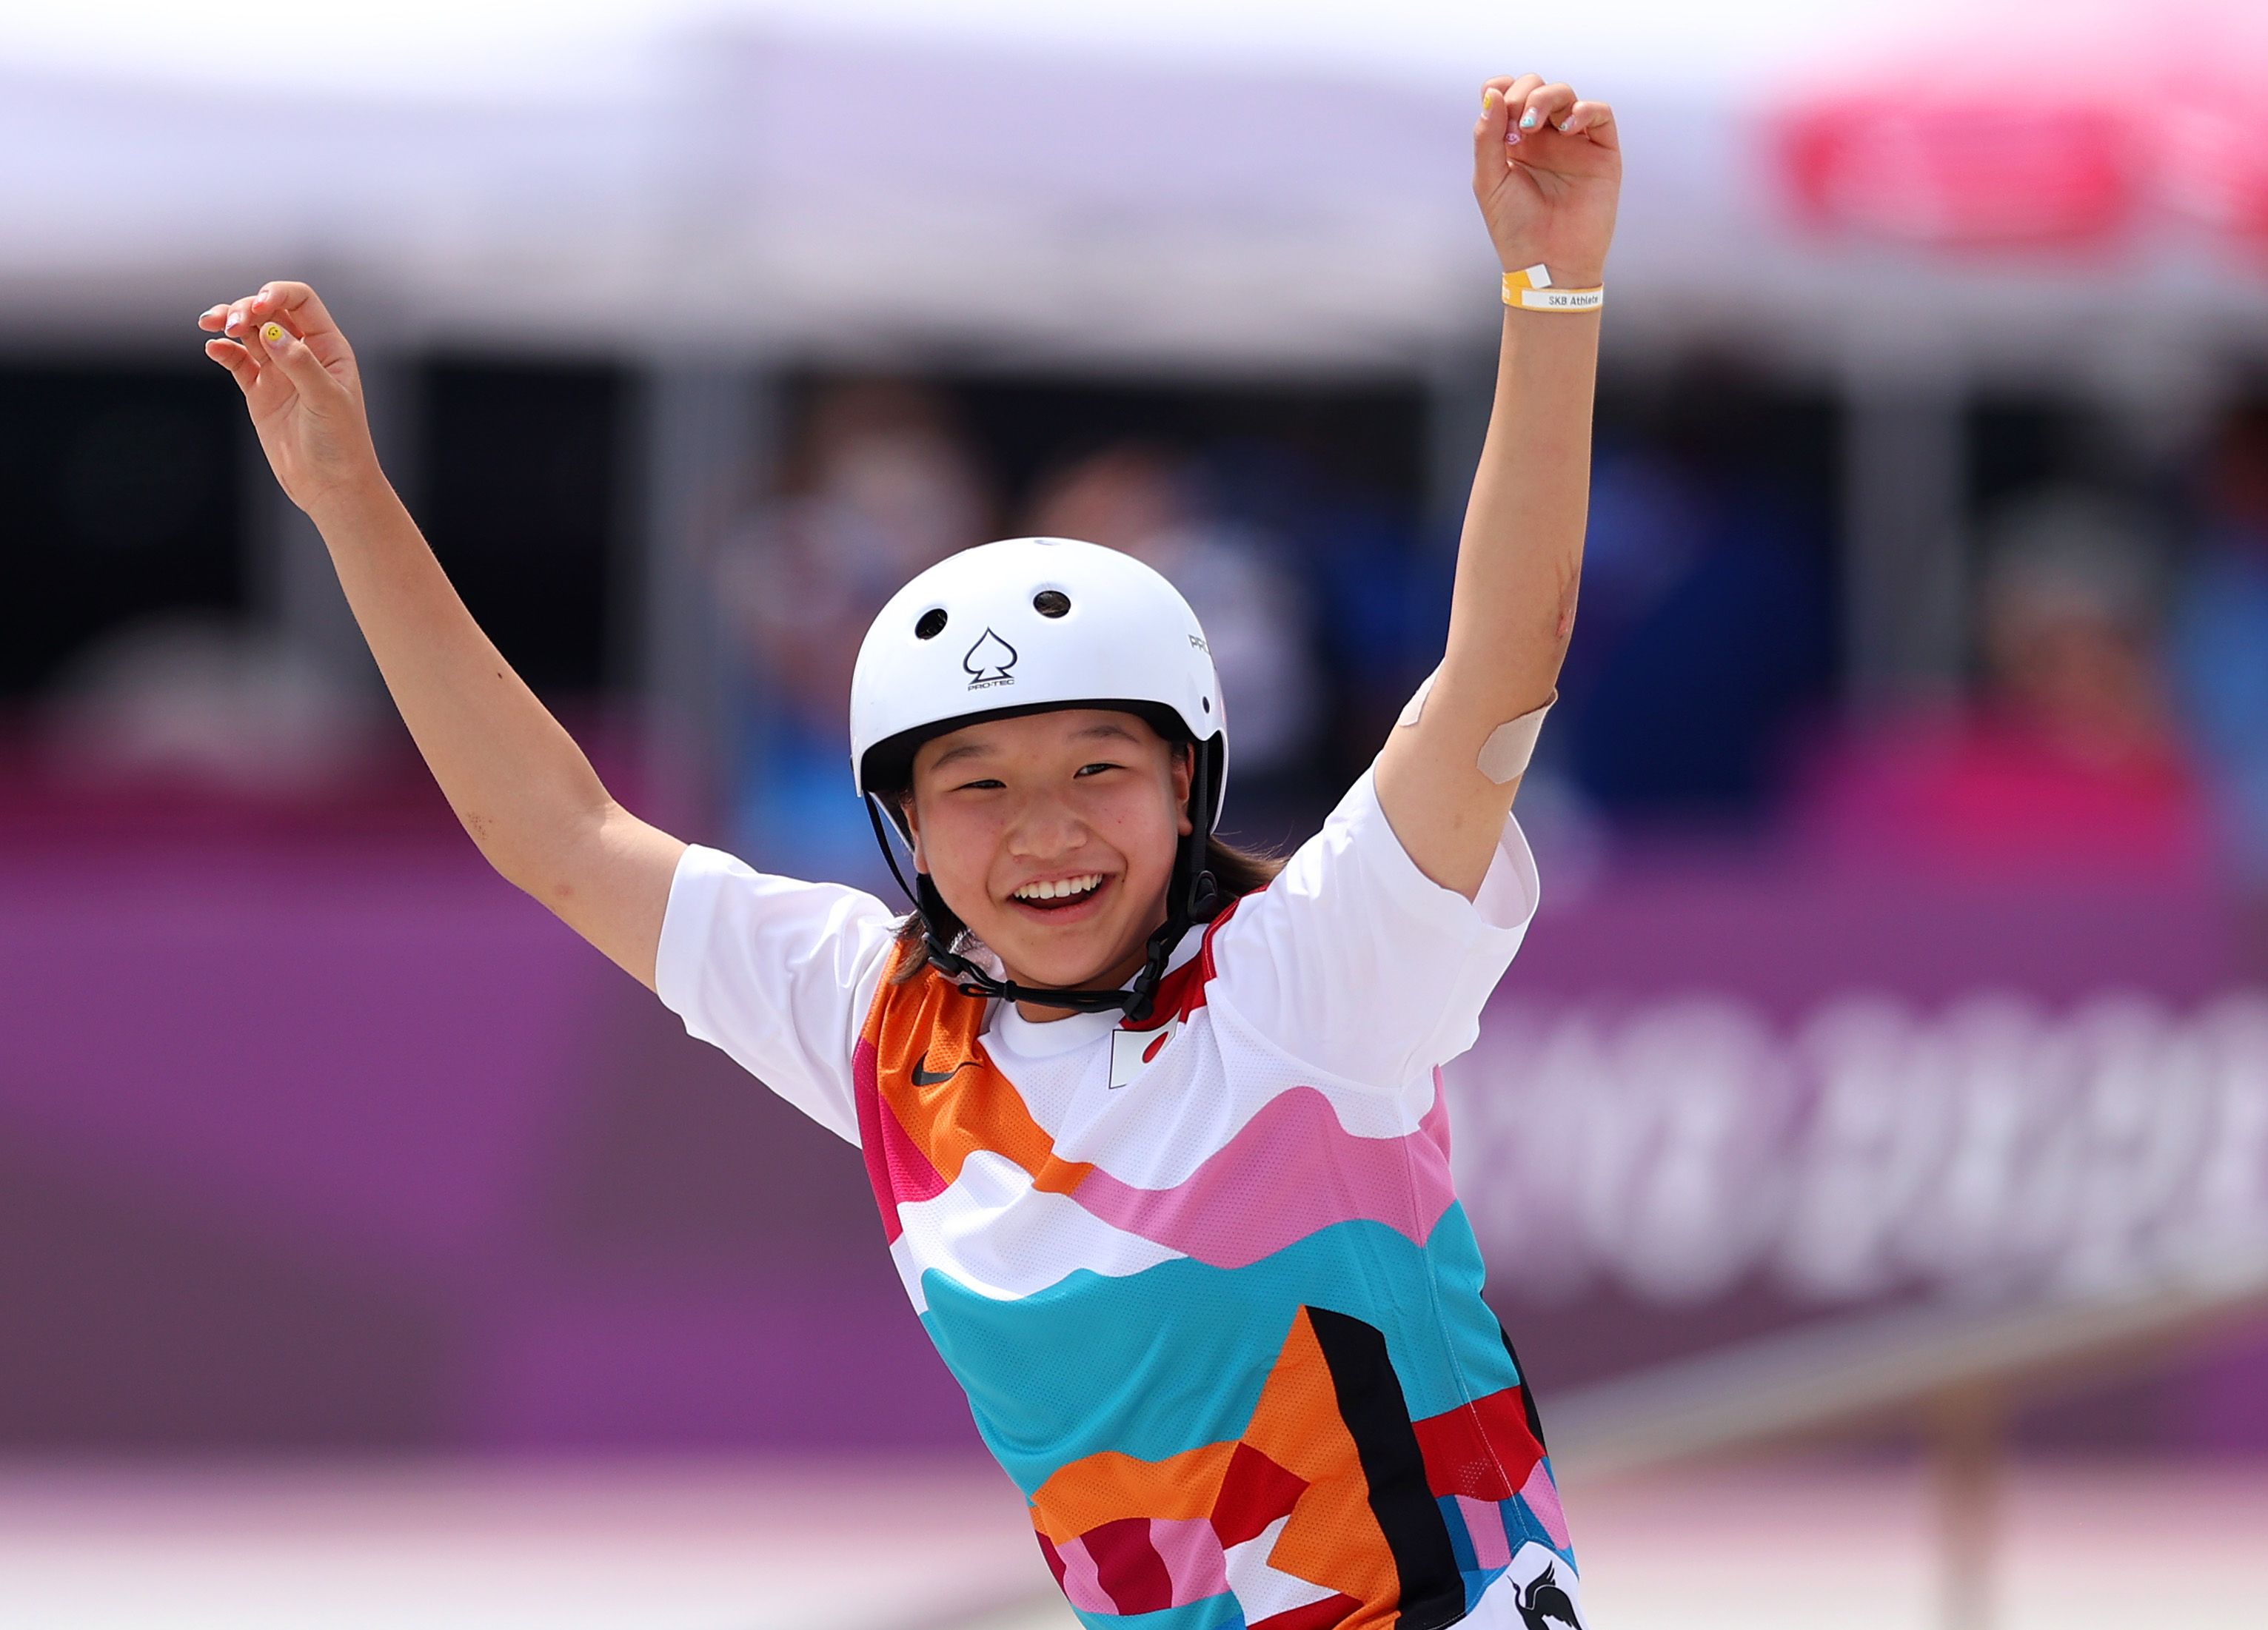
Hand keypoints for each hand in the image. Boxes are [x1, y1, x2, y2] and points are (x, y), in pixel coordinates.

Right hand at [199, 282, 383, 514]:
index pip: (301, 302)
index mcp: (329, 347)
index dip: (276, 294)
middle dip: (244, 308)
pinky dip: (223, 351)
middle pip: (268, 311)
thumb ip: (299, 363)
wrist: (330, 486)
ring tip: (209, 325)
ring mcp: (279, 372)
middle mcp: (303, 353)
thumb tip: (270, 330)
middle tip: (228, 324)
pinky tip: (213, 349)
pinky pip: (237, 361)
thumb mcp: (326, 400)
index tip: (257, 306)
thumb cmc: (341, 444)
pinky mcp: (260, 392)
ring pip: (248, 332)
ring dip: (228, 322)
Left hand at [1471, 75, 1620, 290]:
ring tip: (1532, 126)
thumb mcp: (1489, 181)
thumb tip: (1491, 93)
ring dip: (1546, 98)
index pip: (1507, 94)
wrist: (1548, 262)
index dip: (1500, 87)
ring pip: (1565, 94)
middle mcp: (1543, 138)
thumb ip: (1487, 138)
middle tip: (1516, 126)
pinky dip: (1584, 110)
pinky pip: (1600, 113)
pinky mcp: (1601, 152)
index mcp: (1513, 142)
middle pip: (1535, 87)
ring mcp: (1573, 142)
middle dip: (1523, 95)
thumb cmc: (1515, 228)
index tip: (1494, 101)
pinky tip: (1568, 128)